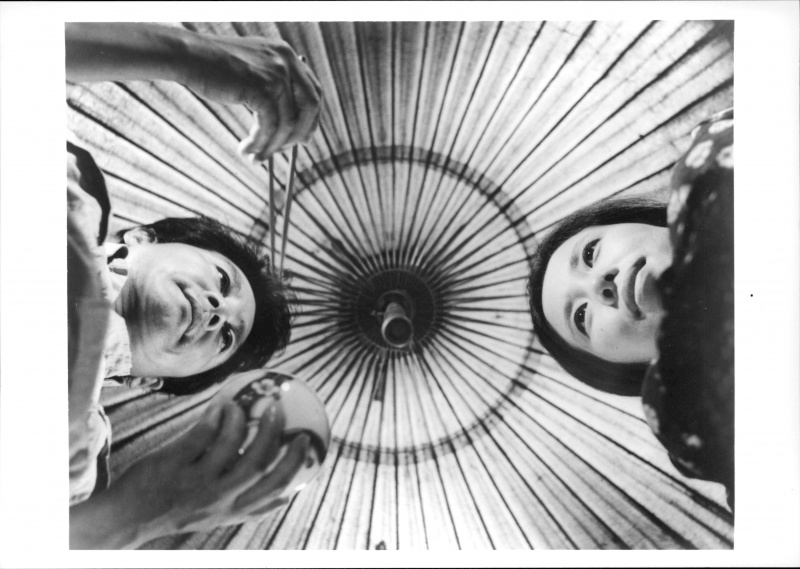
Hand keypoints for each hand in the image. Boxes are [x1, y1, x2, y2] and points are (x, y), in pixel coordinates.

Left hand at [95, 399, 310, 546]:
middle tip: (277, 408)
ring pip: (231, 443)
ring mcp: (195, 482)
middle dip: (273, 431)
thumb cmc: (177, 511)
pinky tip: (218, 406)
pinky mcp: (174, 465)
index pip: (274, 488)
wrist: (125, 518)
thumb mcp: (217, 516)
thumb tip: (287, 497)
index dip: (295, 463)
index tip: (306, 442)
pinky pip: (201, 433)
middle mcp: (218, 498)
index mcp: (232, 509)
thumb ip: (247, 505)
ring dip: (240, 417)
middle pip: (259, 461)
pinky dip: (214, 416)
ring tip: (240, 405)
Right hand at [183, 34, 322, 160]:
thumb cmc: (214, 67)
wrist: (188, 56)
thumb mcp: (251, 71)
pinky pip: (270, 126)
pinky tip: (246, 150)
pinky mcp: (263, 88)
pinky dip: (260, 143)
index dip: (311, 118)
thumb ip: (272, 87)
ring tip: (255, 157)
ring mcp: (277, 73)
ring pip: (288, 122)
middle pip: (311, 106)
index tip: (302, 139)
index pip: (313, 90)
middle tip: (281, 152)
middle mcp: (286, 60)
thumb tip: (290, 125)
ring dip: (272, 145)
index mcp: (286, 53)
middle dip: (299, 134)